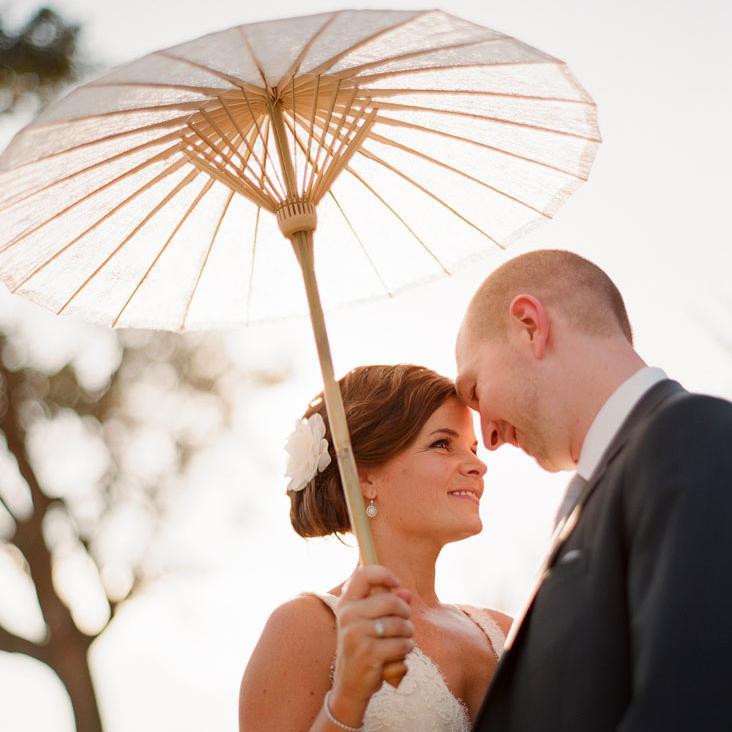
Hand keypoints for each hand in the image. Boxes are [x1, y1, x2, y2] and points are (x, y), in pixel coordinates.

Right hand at [329, 566, 413, 721]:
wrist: (349, 686)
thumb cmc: (364, 648)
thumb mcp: (370, 623)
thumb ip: (388, 605)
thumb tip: (407, 593)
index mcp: (346, 603)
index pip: (363, 574)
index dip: (384, 573)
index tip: (396, 583)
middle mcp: (348, 615)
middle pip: (391, 601)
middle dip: (405, 614)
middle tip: (404, 624)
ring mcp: (356, 633)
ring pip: (400, 624)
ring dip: (407, 636)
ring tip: (399, 644)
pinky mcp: (367, 652)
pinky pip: (402, 644)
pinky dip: (405, 652)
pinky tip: (396, 659)